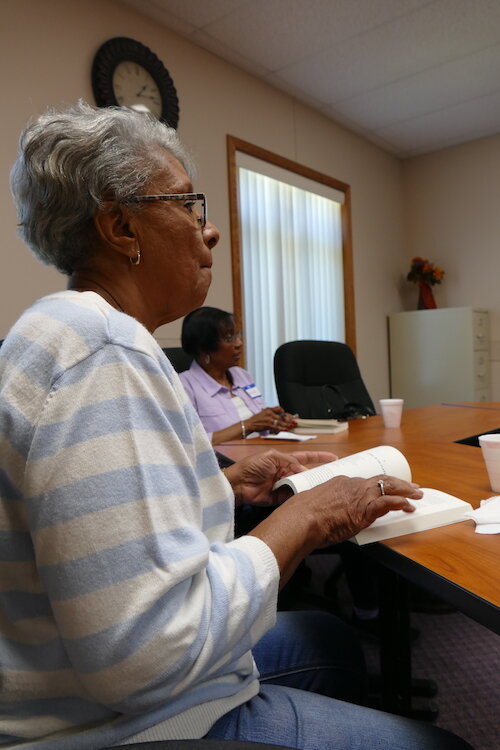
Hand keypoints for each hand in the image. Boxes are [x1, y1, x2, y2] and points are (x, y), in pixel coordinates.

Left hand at [224, 449, 336, 505]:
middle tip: (329, 478)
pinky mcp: (279, 498)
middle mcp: (286, 473)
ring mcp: (283, 486)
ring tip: (320, 488)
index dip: (319, 457)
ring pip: (301, 486)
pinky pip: (292, 498)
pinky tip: (307, 497)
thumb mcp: (272, 457)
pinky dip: (299, 498)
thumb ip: (289, 462)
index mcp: (285, 460)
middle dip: (316, 476)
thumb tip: (304, 471)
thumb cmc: (252, 466)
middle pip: (306, 474)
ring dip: (308, 487)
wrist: (237, 483)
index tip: (333, 458)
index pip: (306, 458)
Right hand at [246, 407, 297, 433]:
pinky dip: (282, 428)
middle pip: (282, 416)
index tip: (289, 415)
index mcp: (269, 409)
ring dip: (287, 425)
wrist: (250, 424)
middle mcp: (270, 413)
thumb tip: (281, 415)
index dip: (285, 412)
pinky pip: (277, 427)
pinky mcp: (268, 425)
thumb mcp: (264, 412)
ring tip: (292, 426)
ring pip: (281, 422)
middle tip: (294, 422)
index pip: (280, 409)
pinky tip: (285, 429)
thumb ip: (272, 412)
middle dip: (289, 420)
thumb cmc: (257, 419)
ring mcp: (270, 419)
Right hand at [293, 474, 422, 546]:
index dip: (378, 485)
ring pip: (389, 487)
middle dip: (398, 482)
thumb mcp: (314, 503)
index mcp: (340, 482)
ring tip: (416, 495)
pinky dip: (400, 502)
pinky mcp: (365, 510)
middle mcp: (352, 485)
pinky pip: (388, 503)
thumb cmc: (302, 515)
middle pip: (380, 480)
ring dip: (405, 491)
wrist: (302, 519)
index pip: (365, 482)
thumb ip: (325, 505)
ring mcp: (360, 496)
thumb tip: (325, 513)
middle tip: (410, 486)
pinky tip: (408, 505)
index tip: (384, 488)